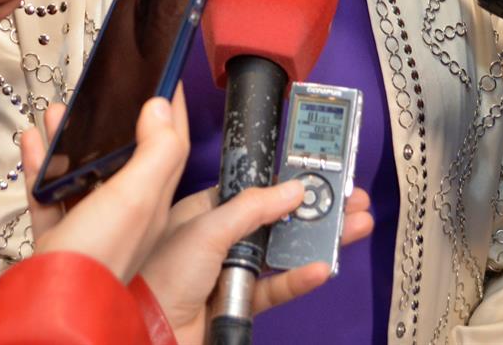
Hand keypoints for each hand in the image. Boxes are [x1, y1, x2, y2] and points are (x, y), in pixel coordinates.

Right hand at [21, 89, 189, 281]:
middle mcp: (124, 216)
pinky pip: (48, 196)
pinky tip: (33, 142)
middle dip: (115, 121)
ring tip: (60, 112)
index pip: (170, 146)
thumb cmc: (97, 259)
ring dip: (72, 140)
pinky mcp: (57, 240)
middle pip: (123, 157)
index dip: (170, 109)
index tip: (167, 75)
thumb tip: (161, 107)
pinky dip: (40, 167)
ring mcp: (89, 229)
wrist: (47, 309)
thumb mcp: (136, 195)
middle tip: (107, 91)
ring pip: (83, 173)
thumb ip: (155, 150)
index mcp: (151, 203)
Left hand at [140, 184, 372, 344]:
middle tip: (352, 199)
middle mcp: (222, 237)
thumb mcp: (208, 228)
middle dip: (317, 209)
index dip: (290, 182)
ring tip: (356, 226)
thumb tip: (293, 188)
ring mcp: (233, 270)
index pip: (257, 189)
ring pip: (285, 251)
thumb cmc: (162, 273)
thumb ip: (253, 208)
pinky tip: (323, 267)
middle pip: (279, 218)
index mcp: (208, 209)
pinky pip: (278, 287)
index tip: (321, 174)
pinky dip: (300, 278)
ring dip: (319, 239)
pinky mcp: (241, 303)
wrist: (146, 332)